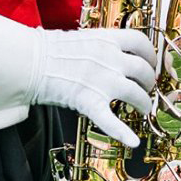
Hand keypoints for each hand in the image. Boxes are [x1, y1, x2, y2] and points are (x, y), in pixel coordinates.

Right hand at [22, 27, 161, 148]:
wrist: (30, 61)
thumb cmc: (48, 49)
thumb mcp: (82, 38)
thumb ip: (100, 46)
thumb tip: (111, 52)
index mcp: (107, 40)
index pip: (140, 42)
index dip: (150, 54)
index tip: (150, 61)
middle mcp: (110, 59)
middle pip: (143, 69)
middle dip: (148, 80)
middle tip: (146, 87)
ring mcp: (103, 81)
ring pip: (136, 93)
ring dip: (143, 103)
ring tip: (143, 108)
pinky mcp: (90, 102)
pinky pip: (111, 120)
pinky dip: (123, 133)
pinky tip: (133, 142)